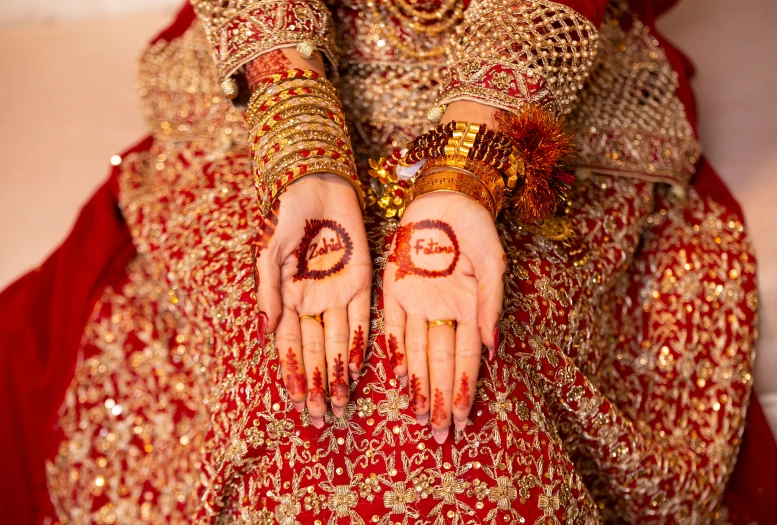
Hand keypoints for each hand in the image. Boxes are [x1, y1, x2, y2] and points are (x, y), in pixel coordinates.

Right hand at [255, 174, 371, 426]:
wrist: (317, 183)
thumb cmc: (286, 213)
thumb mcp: (270, 249)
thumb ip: (269, 289)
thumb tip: (266, 330)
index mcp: (287, 297)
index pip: (288, 345)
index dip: (293, 374)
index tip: (297, 403)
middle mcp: (312, 302)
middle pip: (314, 351)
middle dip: (318, 385)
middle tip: (323, 418)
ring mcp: (336, 293)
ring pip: (337, 342)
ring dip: (337, 374)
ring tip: (341, 404)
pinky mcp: (361, 281)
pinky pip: (361, 318)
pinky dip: (359, 344)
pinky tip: (357, 369)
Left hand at [383, 192, 505, 442]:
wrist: (446, 196)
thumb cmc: (476, 227)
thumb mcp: (493, 262)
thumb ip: (491, 304)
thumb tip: (493, 347)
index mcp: (468, 308)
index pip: (466, 359)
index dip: (463, 389)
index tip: (462, 419)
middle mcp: (442, 312)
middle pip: (440, 364)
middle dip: (440, 399)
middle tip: (439, 435)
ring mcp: (417, 303)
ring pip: (416, 352)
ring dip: (418, 385)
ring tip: (419, 417)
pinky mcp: (393, 289)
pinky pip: (392, 326)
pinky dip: (394, 352)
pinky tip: (398, 379)